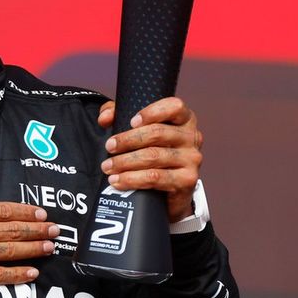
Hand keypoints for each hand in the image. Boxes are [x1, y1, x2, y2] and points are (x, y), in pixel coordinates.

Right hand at [0, 141, 58, 292]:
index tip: (41, 212)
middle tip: (57, 231)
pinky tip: (31, 274)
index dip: (23, 211)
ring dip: (32, 249)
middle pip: (11, 231)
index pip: (1, 211)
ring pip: (8, 252)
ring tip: (50, 248)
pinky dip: (15, 276)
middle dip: (36, 230)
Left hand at [97, 97, 202, 222]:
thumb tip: (104, 118)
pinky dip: (132, 179)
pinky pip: (156, 178)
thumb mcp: (139, 129)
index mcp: (184, 119)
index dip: (152, 112)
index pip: (174, 106)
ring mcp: (192, 159)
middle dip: (128, 140)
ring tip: (108, 167)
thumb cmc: (154, 152)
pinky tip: (118, 181)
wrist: (171, 190)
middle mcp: (192, 137)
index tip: (131, 121)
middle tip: (108, 147)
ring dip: (125, 162)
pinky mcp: (187, 180)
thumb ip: (118, 115)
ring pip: (154, 156)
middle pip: (158, 133)